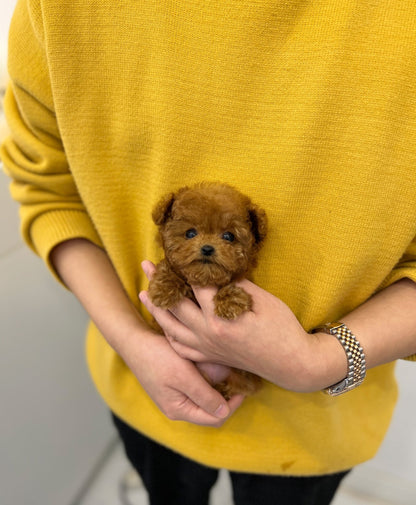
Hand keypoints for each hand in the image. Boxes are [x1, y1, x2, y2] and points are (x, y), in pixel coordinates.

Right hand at [123, 327, 243, 425]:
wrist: (135, 341)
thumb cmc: (157, 358)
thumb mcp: (184, 376)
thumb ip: (204, 395)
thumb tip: (224, 412)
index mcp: (179, 410)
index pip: (214, 418)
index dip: (232, 405)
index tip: (243, 388)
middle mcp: (179, 406)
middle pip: (211, 407)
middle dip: (225, 391)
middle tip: (234, 374)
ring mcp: (177, 394)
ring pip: (206, 393)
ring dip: (216, 381)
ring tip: (221, 364)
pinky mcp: (176, 382)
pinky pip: (198, 383)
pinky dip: (206, 374)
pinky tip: (208, 360)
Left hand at [140, 261, 346, 392]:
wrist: (291, 364)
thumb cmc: (282, 329)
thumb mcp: (263, 299)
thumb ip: (237, 284)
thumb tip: (220, 271)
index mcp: (220, 316)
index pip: (196, 285)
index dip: (185, 267)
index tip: (175, 253)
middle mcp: (207, 333)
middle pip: (176, 303)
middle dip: (160, 282)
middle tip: (146, 265)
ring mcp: (207, 348)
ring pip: (172, 327)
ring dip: (156, 309)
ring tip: (144, 294)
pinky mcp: (211, 358)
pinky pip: (182, 348)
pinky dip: (169, 335)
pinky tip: (165, 326)